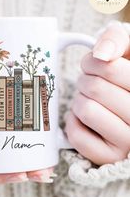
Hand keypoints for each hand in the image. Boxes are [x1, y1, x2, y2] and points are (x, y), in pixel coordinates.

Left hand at [65, 23, 129, 164]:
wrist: (118, 105)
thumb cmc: (120, 77)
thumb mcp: (126, 51)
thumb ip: (116, 40)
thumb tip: (101, 54)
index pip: (108, 67)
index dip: (91, 62)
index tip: (95, 65)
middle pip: (93, 87)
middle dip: (84, 81)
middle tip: (90, 84)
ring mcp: (128, 143)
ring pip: (85, 109)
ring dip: (79, 101)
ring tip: (90, 101)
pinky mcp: (108, 156)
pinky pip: (77, 135)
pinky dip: (73, 122)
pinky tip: (83, 119)